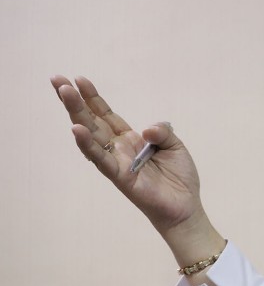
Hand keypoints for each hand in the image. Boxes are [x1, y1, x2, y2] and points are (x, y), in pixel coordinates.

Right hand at [49, 75, 224, 269]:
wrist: (184, 206)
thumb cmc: (178, 177)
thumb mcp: (175, 145)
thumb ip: (162, 132)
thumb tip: (146, 129)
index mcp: (129, 138)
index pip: (106, 114)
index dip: (93, 97)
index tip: (79, 79)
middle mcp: (118, 148)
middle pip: (92, 120)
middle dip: (74, 100)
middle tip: (57, 79)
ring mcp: (116, 161)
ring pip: (91, 135)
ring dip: (76, 114)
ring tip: (64, 93)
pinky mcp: (119, 176)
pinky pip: (101, 159)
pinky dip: (88, 144)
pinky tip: (76, 129)